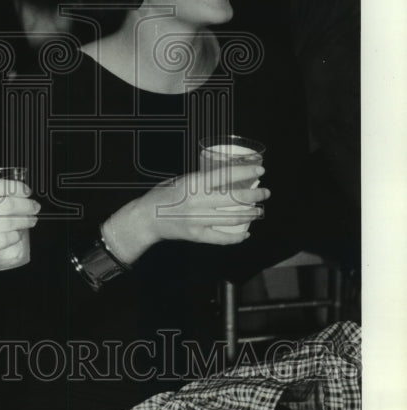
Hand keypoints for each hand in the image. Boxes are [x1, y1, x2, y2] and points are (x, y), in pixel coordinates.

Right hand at [0, 179, 39, 281]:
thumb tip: (1, 200)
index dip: (16, 187)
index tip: (26, 191)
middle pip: (7, 204)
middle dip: (26, 205)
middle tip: (34, 207)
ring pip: (8, 222)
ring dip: (24, 221)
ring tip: (31, 221)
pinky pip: (1, 241)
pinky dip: (14, 237)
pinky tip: (17, 237)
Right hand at [102, 164, 269, 264]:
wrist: (145, 218)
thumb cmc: (162, 196)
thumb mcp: (180, 180)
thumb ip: (200, 181)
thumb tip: (225, 178)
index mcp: (193, 183)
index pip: (225, 176)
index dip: (245, 174)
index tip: (260, 171)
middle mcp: (196, 201)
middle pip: (233, 198)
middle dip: (254, 196)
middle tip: (265, 193)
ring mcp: (197, 219)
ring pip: (231, 218)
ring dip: (250, 215)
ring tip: (259, 211)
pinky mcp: (196, 235)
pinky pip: (221, 238)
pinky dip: (236, 237)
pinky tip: (246, 234)